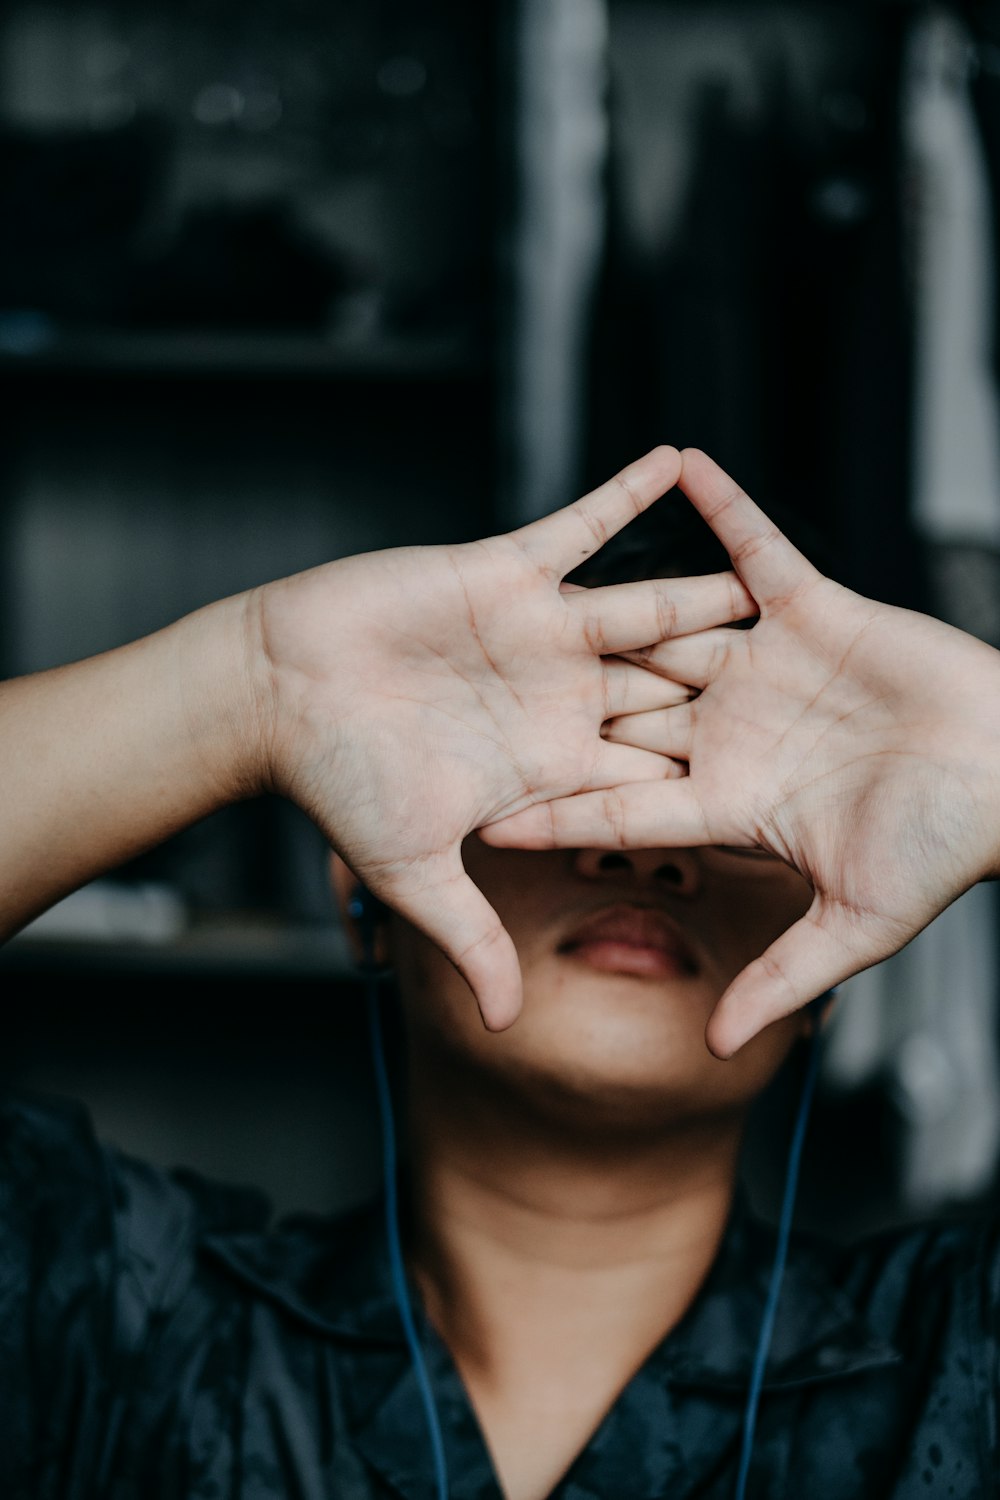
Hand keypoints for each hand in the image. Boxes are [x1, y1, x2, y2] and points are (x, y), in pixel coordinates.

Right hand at [255, 447, 754, 1029]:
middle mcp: (557, 698)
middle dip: (732, 692)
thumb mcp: (414, 870)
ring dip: (702, 592)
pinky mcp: (505, 573)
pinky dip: (623, 493)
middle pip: (665, 696)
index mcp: (549, 765)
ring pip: (641, 610)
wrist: (277, 694)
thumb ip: (471, 937)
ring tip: (774, 578)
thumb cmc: (338, 781)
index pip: (647, 780)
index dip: (711, 787)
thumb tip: (507, 1025)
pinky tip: (677, 461)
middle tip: (814, 688)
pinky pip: (578, 526)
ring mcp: (537, 633)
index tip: (785, 797)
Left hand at [481, 449, 999, 1054]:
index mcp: (729, 799)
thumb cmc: (940, 848)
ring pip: (670, 628)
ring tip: (535, 571)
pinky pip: (756, 550)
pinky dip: (723, 509)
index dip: (554, 809)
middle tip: (473, 687)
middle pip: (623, 715)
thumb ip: (781, 978)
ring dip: (611, 602)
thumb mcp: (854, 924)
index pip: (620, 806)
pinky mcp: (812, 610)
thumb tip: (719, 1046)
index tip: (482, 812)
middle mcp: (731, 729)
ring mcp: (765, 666)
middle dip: (555, 703)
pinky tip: (676, 466)